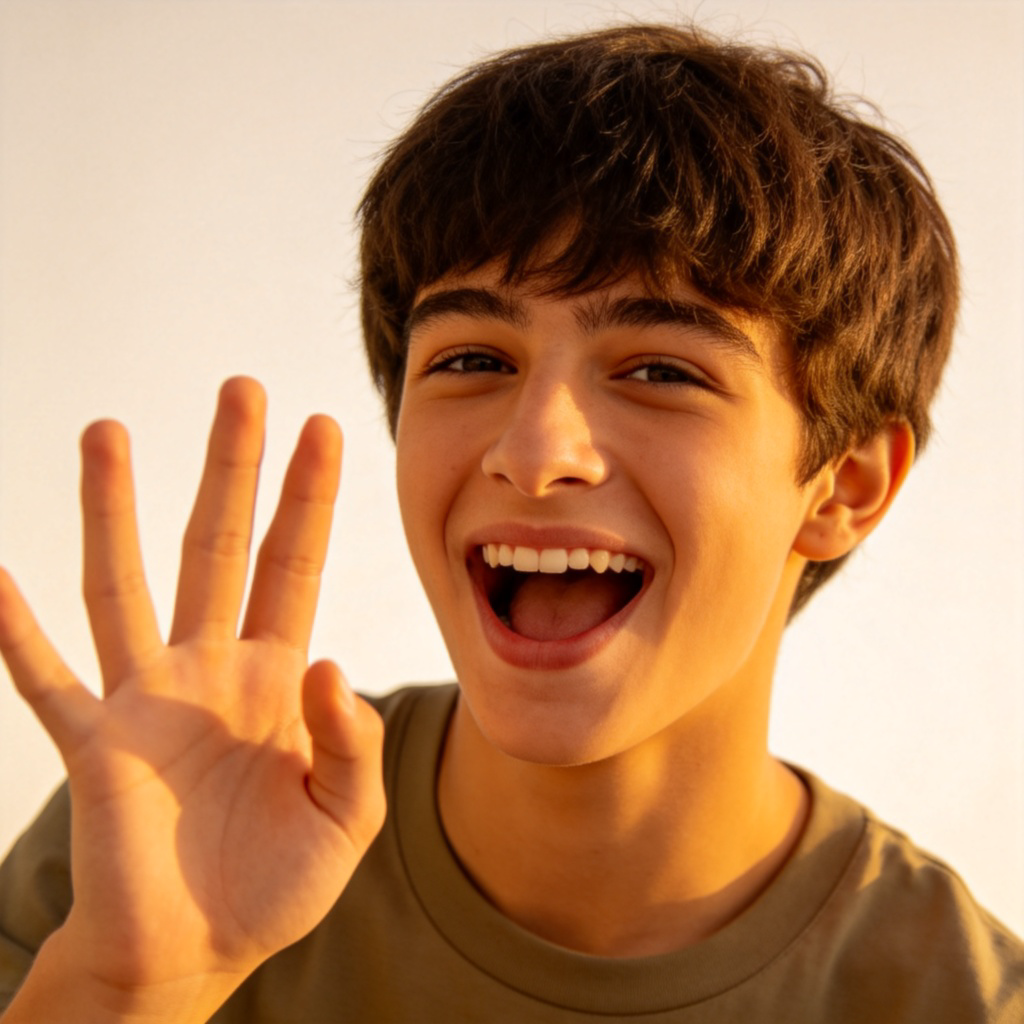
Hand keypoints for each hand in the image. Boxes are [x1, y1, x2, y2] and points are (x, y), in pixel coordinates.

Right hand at [0, 377, 384, 1019]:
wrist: (199, 950)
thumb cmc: (276, 881)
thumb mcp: (345, 815)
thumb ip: (349, 743)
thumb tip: (327, 663)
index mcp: (275, 676)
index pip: (295, 564)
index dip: (310, 499)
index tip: (322, 426)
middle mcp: (209, 668)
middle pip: (219, 546)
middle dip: (230, 469)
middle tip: (240, 389)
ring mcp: (147, 700)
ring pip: (125, 584)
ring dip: (115, 510)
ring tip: (110, 431)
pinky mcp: (94, 747)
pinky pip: (45, 680)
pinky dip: (14, 633)